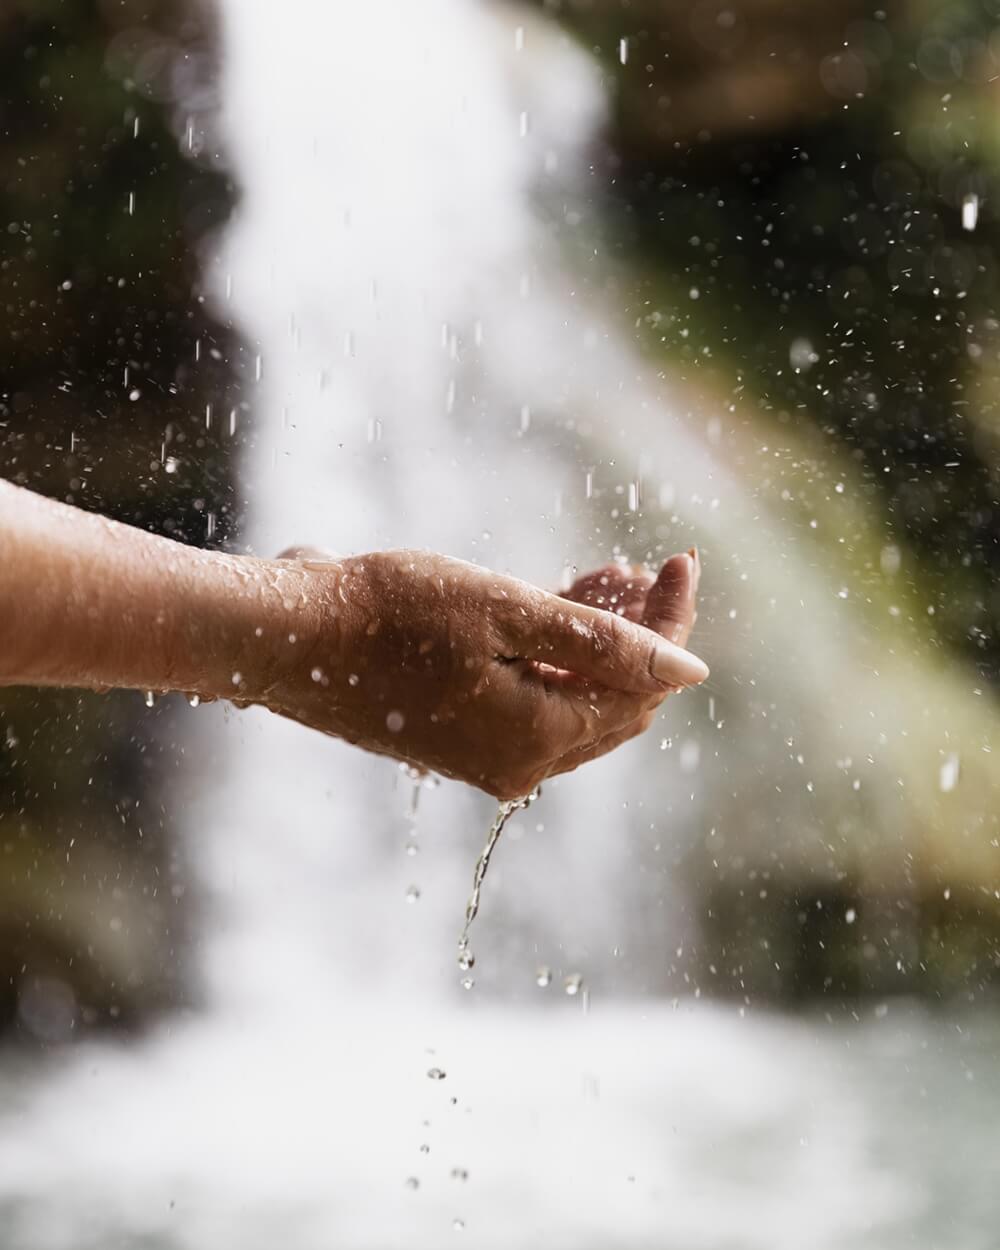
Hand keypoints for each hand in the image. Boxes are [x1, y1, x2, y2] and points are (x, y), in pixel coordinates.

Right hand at [256, 548, 705, 798]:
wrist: (287, 637)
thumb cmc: (390, 614)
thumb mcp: (505, 611)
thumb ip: (601, 643)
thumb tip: (690, 670)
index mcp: (536, 739)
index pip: (641, 688)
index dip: (670, 624)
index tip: (681, 560)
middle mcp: (518, 764)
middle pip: (613, 701)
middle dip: (639, 633)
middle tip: (645, 568)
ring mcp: (485, 757)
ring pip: (573, 698)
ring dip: (596, 641)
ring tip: (606, 575)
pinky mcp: (459, 738)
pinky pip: (531, 700)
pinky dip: (553, 657)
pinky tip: (556, 603)